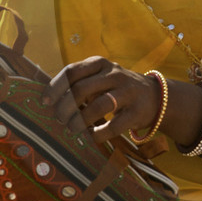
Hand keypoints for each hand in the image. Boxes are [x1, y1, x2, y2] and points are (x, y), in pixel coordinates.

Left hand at [44, 57, 161, 142]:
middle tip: (60, 119)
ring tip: (72, 129)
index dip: (55, 87)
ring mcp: (128, 92)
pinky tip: (91, 136)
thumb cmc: (118, 87)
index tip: (45, 102)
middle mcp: (114, 74)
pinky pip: (114, 126)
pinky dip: (98, 134)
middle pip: (81, 89)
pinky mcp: (137, 112)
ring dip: (80, 121)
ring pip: (98, 106)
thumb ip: (80, 82)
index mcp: (100, 63)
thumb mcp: (101, 76)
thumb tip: (50, 99)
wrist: (156, 96)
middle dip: (65, 107)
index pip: (72, 71)